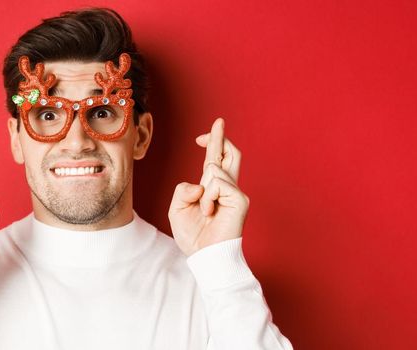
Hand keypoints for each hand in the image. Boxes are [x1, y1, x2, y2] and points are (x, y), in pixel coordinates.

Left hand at [168, 118, 248, 255]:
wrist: (204, 256)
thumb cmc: (193, 236)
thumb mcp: (177, 208)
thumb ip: (183, 190)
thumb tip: (200, 183)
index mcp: (212, 188)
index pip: (215, 159)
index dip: (212, 143)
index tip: (203, 136)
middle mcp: (226, 187)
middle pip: (230, 154)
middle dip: (222, 137)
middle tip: (218, 121)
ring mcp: (235, 193)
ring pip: (215, 168)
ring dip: (203, 190)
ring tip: (205, 211)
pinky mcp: (240, 200)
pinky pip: (218, 183)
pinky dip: (209, 197)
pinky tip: (211, 212)